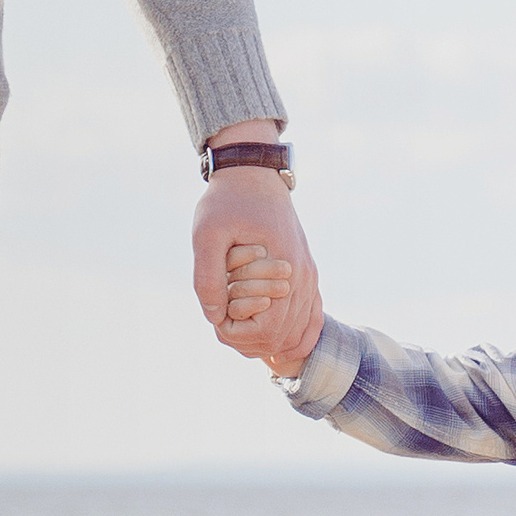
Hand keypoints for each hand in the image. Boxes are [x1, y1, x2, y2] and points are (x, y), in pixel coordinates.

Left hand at [193, 119, 322, 361]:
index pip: (269, 329)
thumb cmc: (227, 201)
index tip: (217, 319)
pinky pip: (309, 318)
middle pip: (285, 337)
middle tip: (222, 327)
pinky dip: (290, 333)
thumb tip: (214, 318)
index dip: (239, 335)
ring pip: (299, 332)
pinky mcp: (308, 274)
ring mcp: (310, 277)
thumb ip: (207, 277)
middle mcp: (304, 277)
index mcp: (284, 267)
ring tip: (239, 330)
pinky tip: (268, 336)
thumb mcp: (205, 234)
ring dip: (269, 341)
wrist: (254, 173)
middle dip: (251, 341)